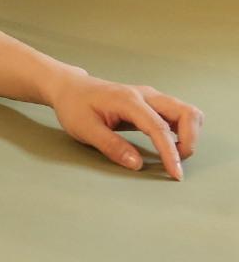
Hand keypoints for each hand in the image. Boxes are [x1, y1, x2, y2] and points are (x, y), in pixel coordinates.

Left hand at [47, 73, 203, 179]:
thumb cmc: (74, 106)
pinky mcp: (153, 103)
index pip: (159, 127)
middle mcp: (145, 95)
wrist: (70, 87)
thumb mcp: (84, 128)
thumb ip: (111, 146)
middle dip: (190, 140)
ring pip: (187, 112)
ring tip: (174, 154)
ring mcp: (151, 97)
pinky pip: (179, 114)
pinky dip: (183, 130)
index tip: (175, 173)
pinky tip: (171, 144)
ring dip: (189, 134)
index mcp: (128, 100)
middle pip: (186, 112)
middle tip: (177, 161)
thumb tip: (137, 164)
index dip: (170, 152)